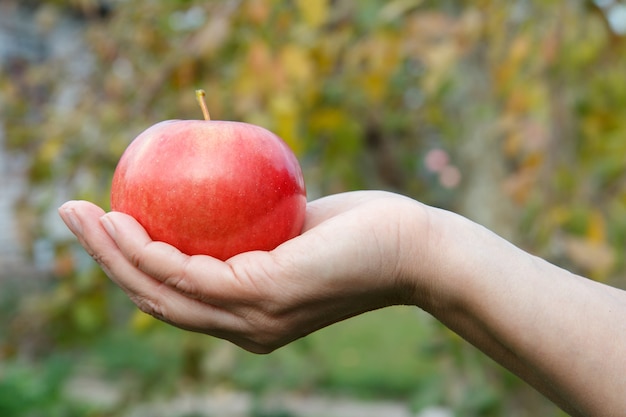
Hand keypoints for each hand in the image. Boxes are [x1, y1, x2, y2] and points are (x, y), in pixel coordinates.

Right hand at [58, 191, 430, 352]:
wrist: (413, 248)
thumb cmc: (358, 233)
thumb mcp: (294, 231)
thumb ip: (257, 230)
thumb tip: (222, 196)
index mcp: (248, 316)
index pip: (176, 298)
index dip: (131, 267)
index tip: (106, 226)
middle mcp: (245, 327)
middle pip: (155, 300)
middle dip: (105, 260)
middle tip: (72, 216)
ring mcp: (254, 318)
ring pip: (162, 293)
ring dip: (113, 254)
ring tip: (82, 214)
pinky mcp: (267, 296)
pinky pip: (192, 274)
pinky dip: (151, 250)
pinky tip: (126, 220)